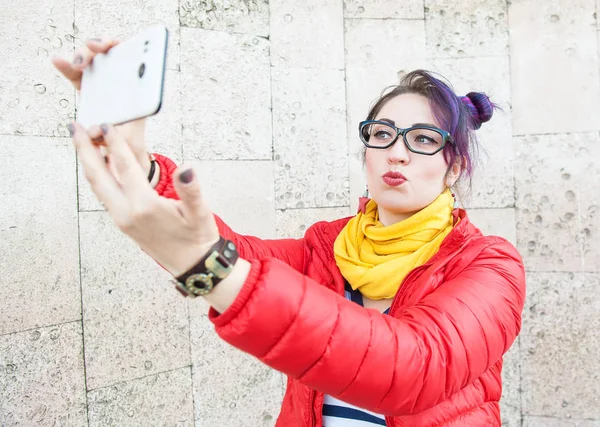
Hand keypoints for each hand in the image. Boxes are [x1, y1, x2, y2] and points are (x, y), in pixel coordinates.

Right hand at [52, 38, 150, 175]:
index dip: (117, 46)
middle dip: (97, 47)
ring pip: (90, 59)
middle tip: (91, 53)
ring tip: (76, 63)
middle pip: (107, 53)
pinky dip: (66, 66)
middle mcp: (119, 79)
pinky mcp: (88, 88)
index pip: (127, 57)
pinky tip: (57, 60)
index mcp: (135, 86)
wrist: (124, 150)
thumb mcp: (128, 140)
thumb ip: (112, 136)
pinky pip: (76, 73)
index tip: (107, 45)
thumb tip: (93, 131)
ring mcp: (103, 81)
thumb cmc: (130, 141)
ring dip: (82, 55)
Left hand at [69, 121, 218, 276]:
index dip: (115, 144)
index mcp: (145, 206)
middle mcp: (127, 213)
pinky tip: (98, 166)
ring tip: (80, 141)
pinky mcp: (123, 222)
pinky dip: (97, 176)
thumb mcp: (200, 213)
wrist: (193, 264)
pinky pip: (104, 194)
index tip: (107, 124)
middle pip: (98, 176)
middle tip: (74, 127)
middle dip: (84, 150)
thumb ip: (191, 190)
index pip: (125, 168)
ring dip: (87, 162)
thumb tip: (186, 170)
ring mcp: (122, 219)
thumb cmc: (197, 237)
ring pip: (97, 186)